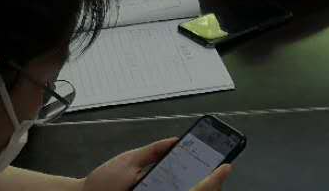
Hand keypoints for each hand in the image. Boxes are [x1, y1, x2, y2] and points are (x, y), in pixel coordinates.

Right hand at [81, 139, 232, 190]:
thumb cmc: (102, 184)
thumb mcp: (128, 160)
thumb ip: (153, 151)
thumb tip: (175, 142)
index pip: (195, 190)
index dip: (214, 179)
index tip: (226, 166)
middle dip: (211, 184)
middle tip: (221, 167)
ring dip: (200, 188)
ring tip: (210, 174)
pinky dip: (187, 190)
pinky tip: (191, 182)